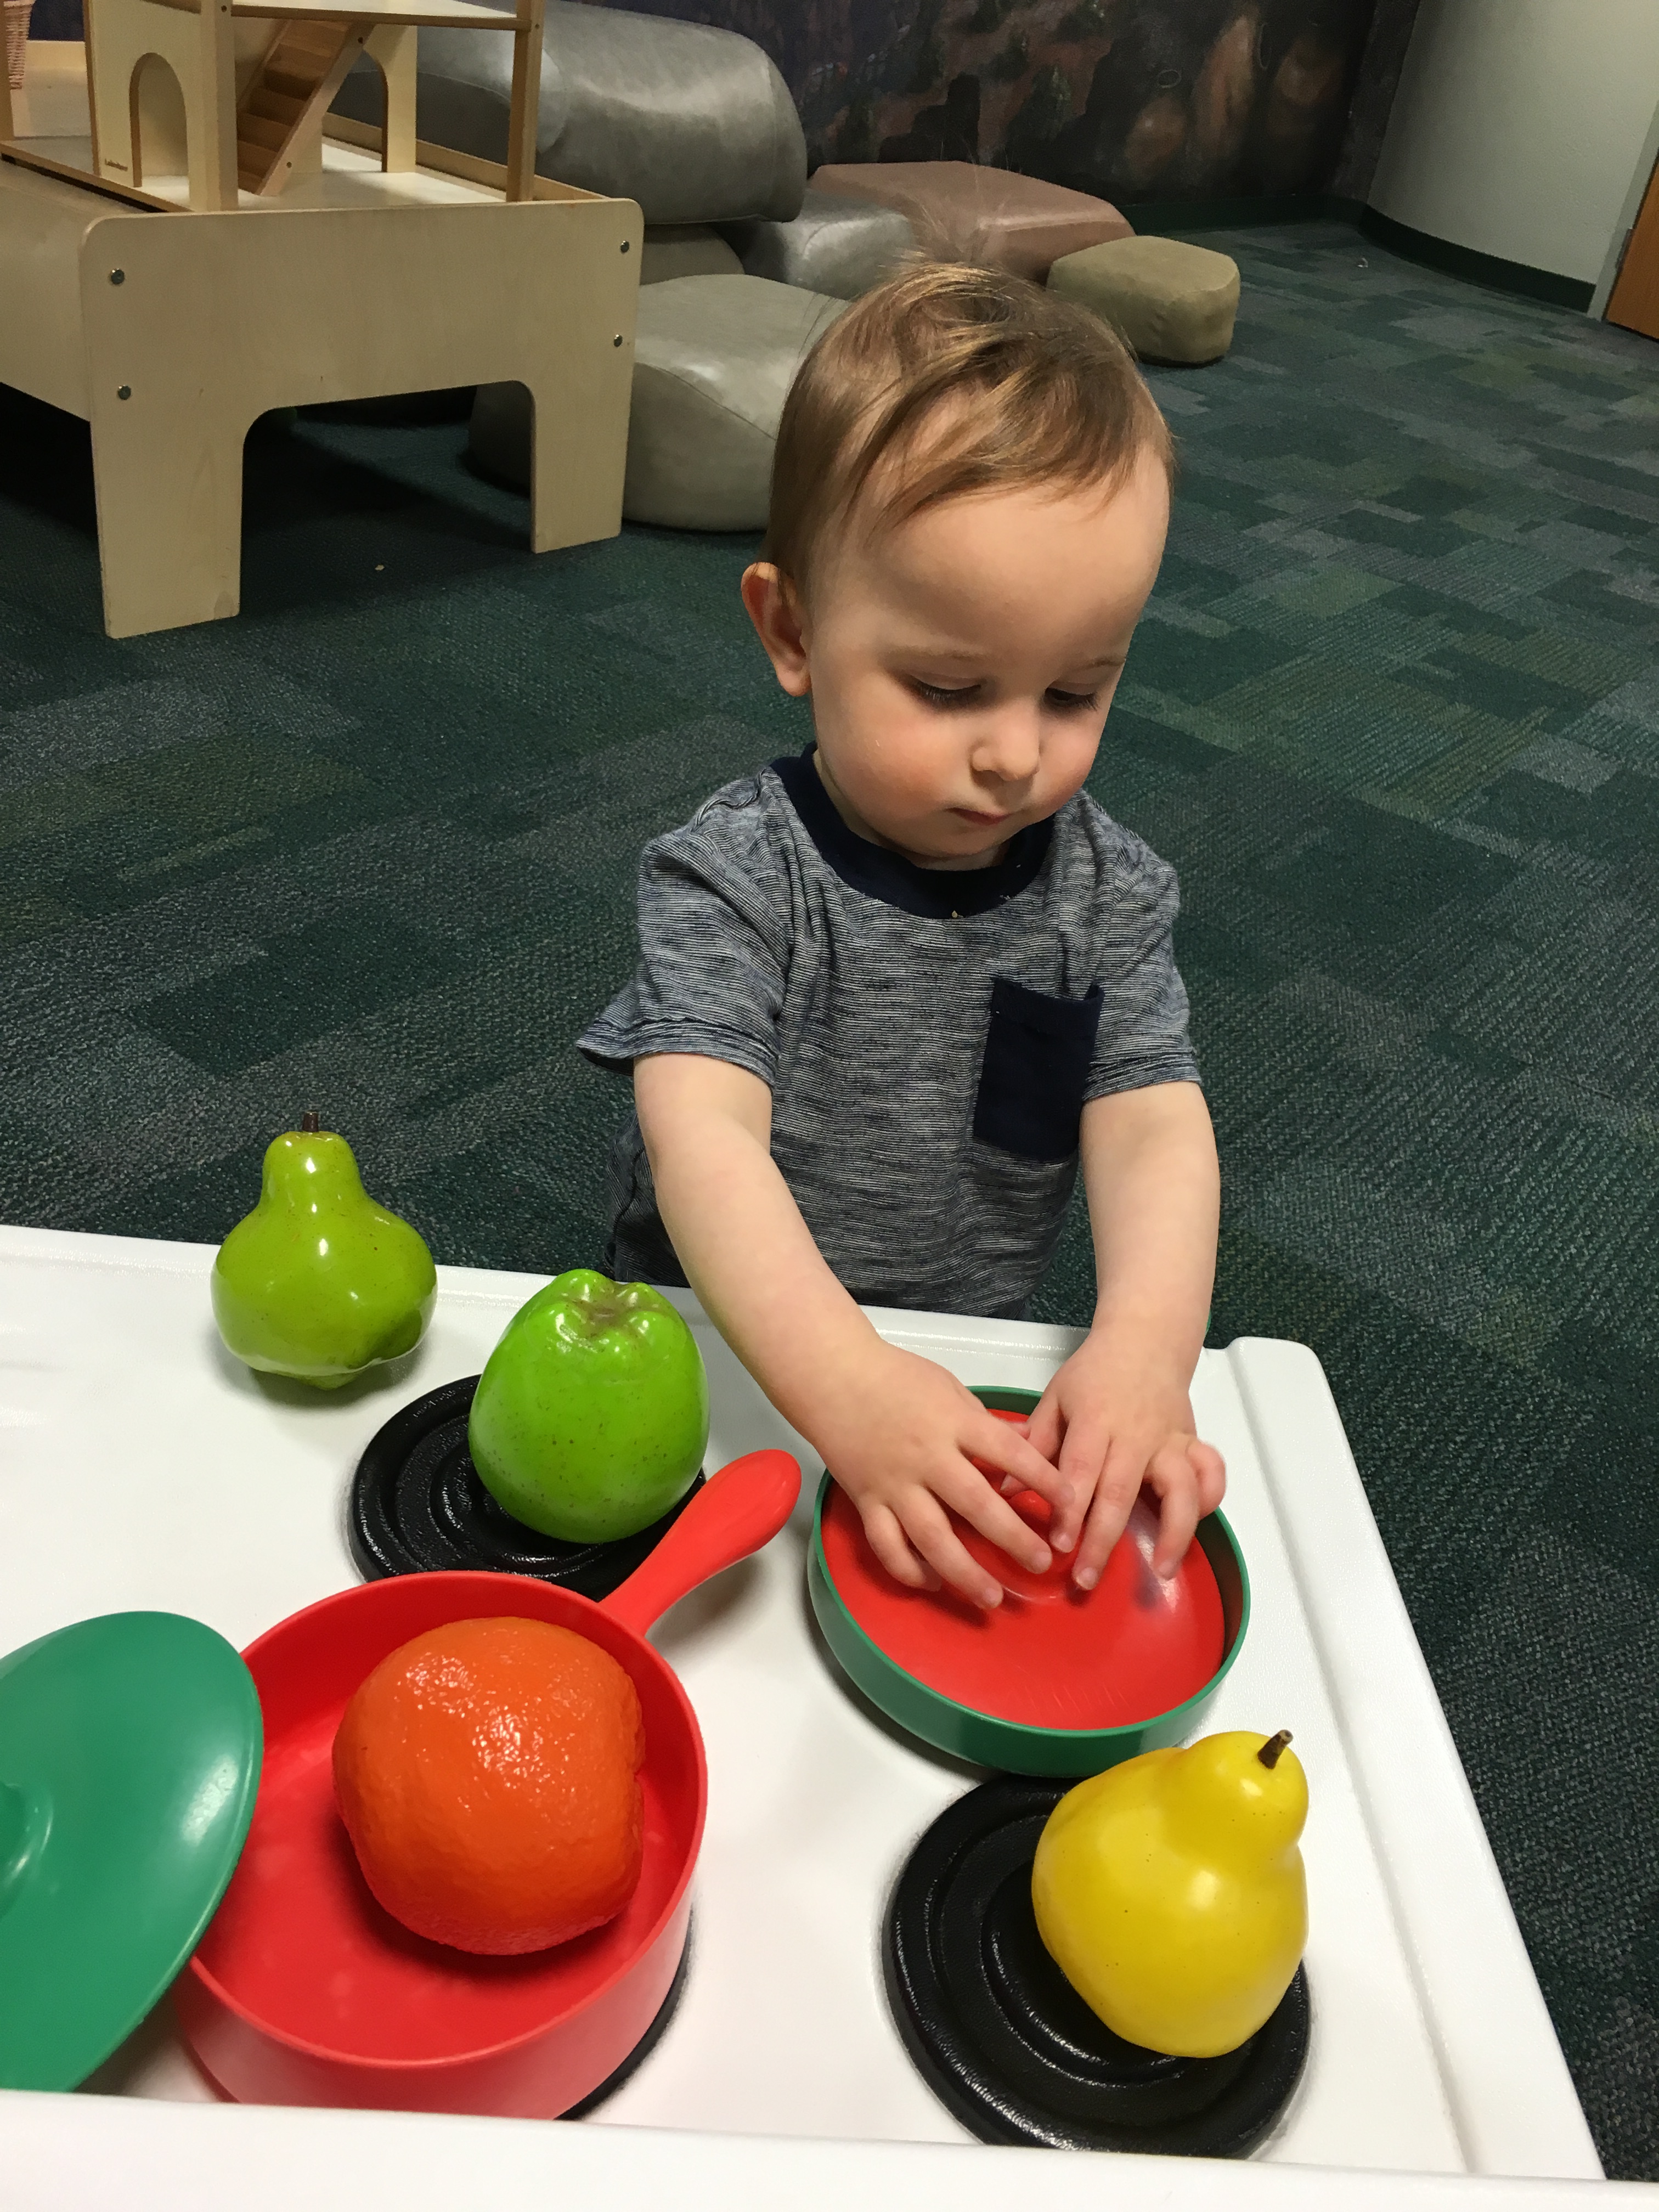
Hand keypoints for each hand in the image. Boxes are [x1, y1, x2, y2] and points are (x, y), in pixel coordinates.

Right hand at [814, 1343, 1075, 1608]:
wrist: (832, 1377)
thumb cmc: (895, 1376)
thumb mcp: (950, 1386)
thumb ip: (987, 1422)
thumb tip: (1030, 1442)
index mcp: (953, 1424)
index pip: (1009, 1454)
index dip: (1043, 1480)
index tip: (1070, 1503)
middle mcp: (927, 1458)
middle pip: (976, 1505)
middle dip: (1013, 1538)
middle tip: (1041, 1563)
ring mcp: (894, 1484)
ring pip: (932, 1538)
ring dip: (964, 1572)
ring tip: (992, 1597)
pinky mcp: (867, 1501)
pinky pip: (888, 1546)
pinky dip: (909, 1570)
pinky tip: (933, 1583)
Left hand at [1027, 1329, 1224, 1588]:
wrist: (1145, 1339)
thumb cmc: (1093, 1374)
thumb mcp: (1055, 1398)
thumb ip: (1034, 1444)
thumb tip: (1003, 1491)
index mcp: (1095, 1420)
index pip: (1082, 1470)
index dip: (1071, 1509)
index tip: (1060, 1544)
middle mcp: (1136, 1434)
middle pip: (1123, 1491)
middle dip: (1104, 1538)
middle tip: (1086, 1578)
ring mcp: (1169, 1439)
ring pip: (1179, 1489)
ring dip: (1172, 1532)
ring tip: (1160, 1569)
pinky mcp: (1192, 1442)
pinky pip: (1211, 1473)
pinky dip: (1209, 1499)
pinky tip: (1194, 1525)